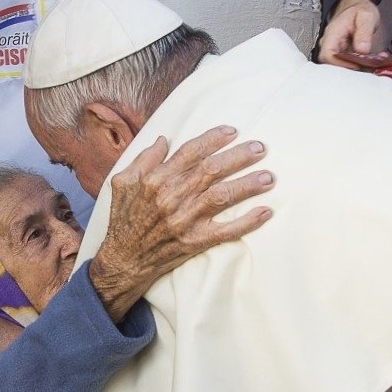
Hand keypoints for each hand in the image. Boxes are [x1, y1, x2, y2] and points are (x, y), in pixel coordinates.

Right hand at [89, 125, 273, 322]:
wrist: (123, 260)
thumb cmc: (124, 219)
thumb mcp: (122, 183)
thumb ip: (143, 159)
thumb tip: (164, 139)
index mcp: (155, 180)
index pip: (190, 152)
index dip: (213, 139)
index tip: (233, 131)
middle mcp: (171, 197)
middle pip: (211, 170)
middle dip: (239, 156)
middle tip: (260, 148)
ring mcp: (184, 220)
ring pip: (222, 196)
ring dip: (248, 185)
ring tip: (269, 177)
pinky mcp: (194, 242)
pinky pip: (225, 231)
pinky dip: (247, 222)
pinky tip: (265, 212)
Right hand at [318, 0, 381, 68]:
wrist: (357, 9)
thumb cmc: (359, 10)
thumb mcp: (366, 16)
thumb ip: (364, 32)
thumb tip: (362, 49)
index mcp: (332, 34)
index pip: (328, 55)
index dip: (340, 64)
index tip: (356, 65)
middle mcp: (330, 44)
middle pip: (331, 65)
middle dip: (350, 69)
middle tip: (367, 68)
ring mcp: (335, 51)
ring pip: (340, 67)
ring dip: (356, 69)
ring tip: (371, 64)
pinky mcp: (342, 55)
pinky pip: (347, 65)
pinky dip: (359, 66)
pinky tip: (370, 63)